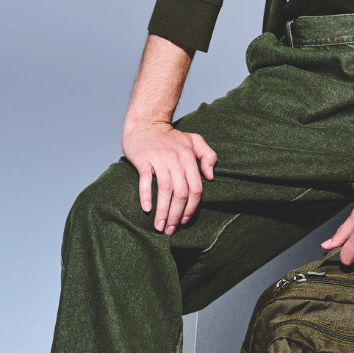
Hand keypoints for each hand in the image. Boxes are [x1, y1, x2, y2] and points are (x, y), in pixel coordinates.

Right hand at [122, 119, 216, 234]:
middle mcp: (175, 159)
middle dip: (176, 214)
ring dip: (162, 211)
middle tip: (170, 230)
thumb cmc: (171, 136)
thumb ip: (208, 156)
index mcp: (189, 157)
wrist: (146, 122)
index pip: (195, 188)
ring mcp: (158, 159)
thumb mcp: (194, 140)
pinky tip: (146, 209)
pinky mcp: (143, 159)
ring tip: (159, 226)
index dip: (192, 208)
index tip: (184, 221)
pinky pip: (145, 180)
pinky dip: (146, 195)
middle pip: (181, 193)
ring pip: (164, 190)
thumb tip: (210, 176)